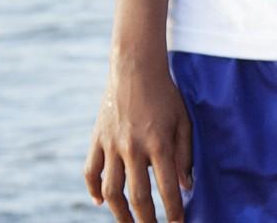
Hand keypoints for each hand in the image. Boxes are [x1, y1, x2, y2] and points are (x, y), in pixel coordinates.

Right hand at [86, 62, 192, 222]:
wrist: (135, 68)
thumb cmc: (166, 95)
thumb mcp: (184, 122)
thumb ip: (185, 156)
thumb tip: (186, 187)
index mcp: (159, 143)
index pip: (166, 188)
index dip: (173, 211)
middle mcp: (133, 147)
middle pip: (137, 196)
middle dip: (145, 220)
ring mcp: (112, 144)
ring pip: (110, 190)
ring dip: (119, 213)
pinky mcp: (97, 139)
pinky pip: (90, 171)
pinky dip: (92, 189)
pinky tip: (100, 203)